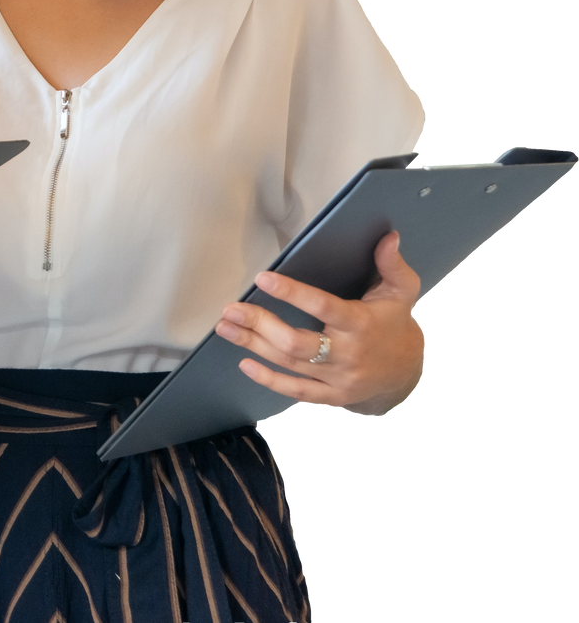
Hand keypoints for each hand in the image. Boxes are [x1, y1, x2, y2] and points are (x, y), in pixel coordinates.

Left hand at [213, 231, 425, 413]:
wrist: (407, 373)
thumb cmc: (394, 324)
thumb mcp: (401, 291)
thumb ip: (392, 264)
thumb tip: (389, 236)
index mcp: (360, 324)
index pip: (323, 307)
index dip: (292, 293)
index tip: (263, 278)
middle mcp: (347, 354)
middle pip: (296, 342)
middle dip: (260, 324)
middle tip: (232, 308)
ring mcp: (338, 378)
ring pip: (289, 363)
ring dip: (253, 345)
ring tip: (226, 327)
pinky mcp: (331, 396)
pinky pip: (295, 390)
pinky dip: (268, 379)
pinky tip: (245, 364)